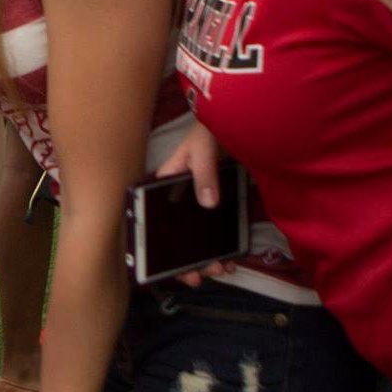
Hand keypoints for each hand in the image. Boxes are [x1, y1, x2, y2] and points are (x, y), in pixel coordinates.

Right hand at [155, 123, 236, 288]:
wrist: (238, 116)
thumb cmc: (211, 129)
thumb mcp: (204, 146)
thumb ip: (203, 171)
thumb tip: (208, 205)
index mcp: (165, 183)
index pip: (152, 219)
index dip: (157, 247)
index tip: (171, 268)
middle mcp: (179, 196)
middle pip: (175, 234)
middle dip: (187, 259)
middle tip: (203, 276)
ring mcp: (200, 200)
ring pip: (197, 235)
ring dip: (207, 256)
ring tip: (222, 268)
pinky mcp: (220, 201)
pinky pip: (218, 228)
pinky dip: (223, 245)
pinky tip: (234, 256)